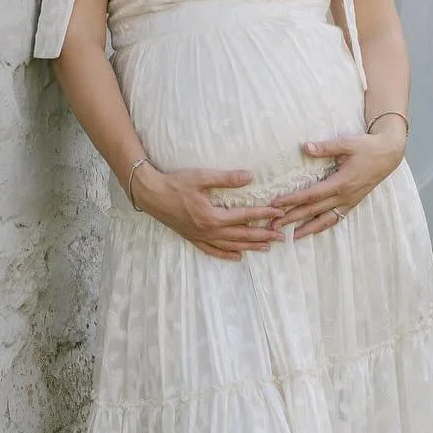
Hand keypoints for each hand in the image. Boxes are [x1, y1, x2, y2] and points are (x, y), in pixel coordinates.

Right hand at [136, 165, 281, 260]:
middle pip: (241, 236)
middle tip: (281, 237)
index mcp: (212, 216)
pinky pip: (212, 251)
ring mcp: (200, 236)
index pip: (245, 216)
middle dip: (263, 236)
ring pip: (230, 246)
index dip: (264, 214)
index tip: (279, 213)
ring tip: (266, 247)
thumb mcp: (201, 177)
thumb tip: (250, 176)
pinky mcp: (192, 238)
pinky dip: (226, 255)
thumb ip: (226, 178)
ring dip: (250, 247)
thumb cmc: (175, 183)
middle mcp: (208, 230)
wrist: (150, 194)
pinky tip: (237, 257)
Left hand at [266, 122, 405, 239]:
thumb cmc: (367, 147)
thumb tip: (305, 147)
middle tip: (274, 226)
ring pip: (325, 220)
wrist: (389, 154)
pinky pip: (336, 218)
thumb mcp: (347, 143)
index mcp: (341, 182)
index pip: (311, 194)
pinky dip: (324, 226)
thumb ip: (325, 148)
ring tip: (292, 237)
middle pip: (314, 210)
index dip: (293, 200)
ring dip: (308, 228)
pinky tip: (314, 231)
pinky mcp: (353, 203)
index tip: (276, 205)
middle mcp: (345, 196)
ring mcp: (350, 202)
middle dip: (293, 218)